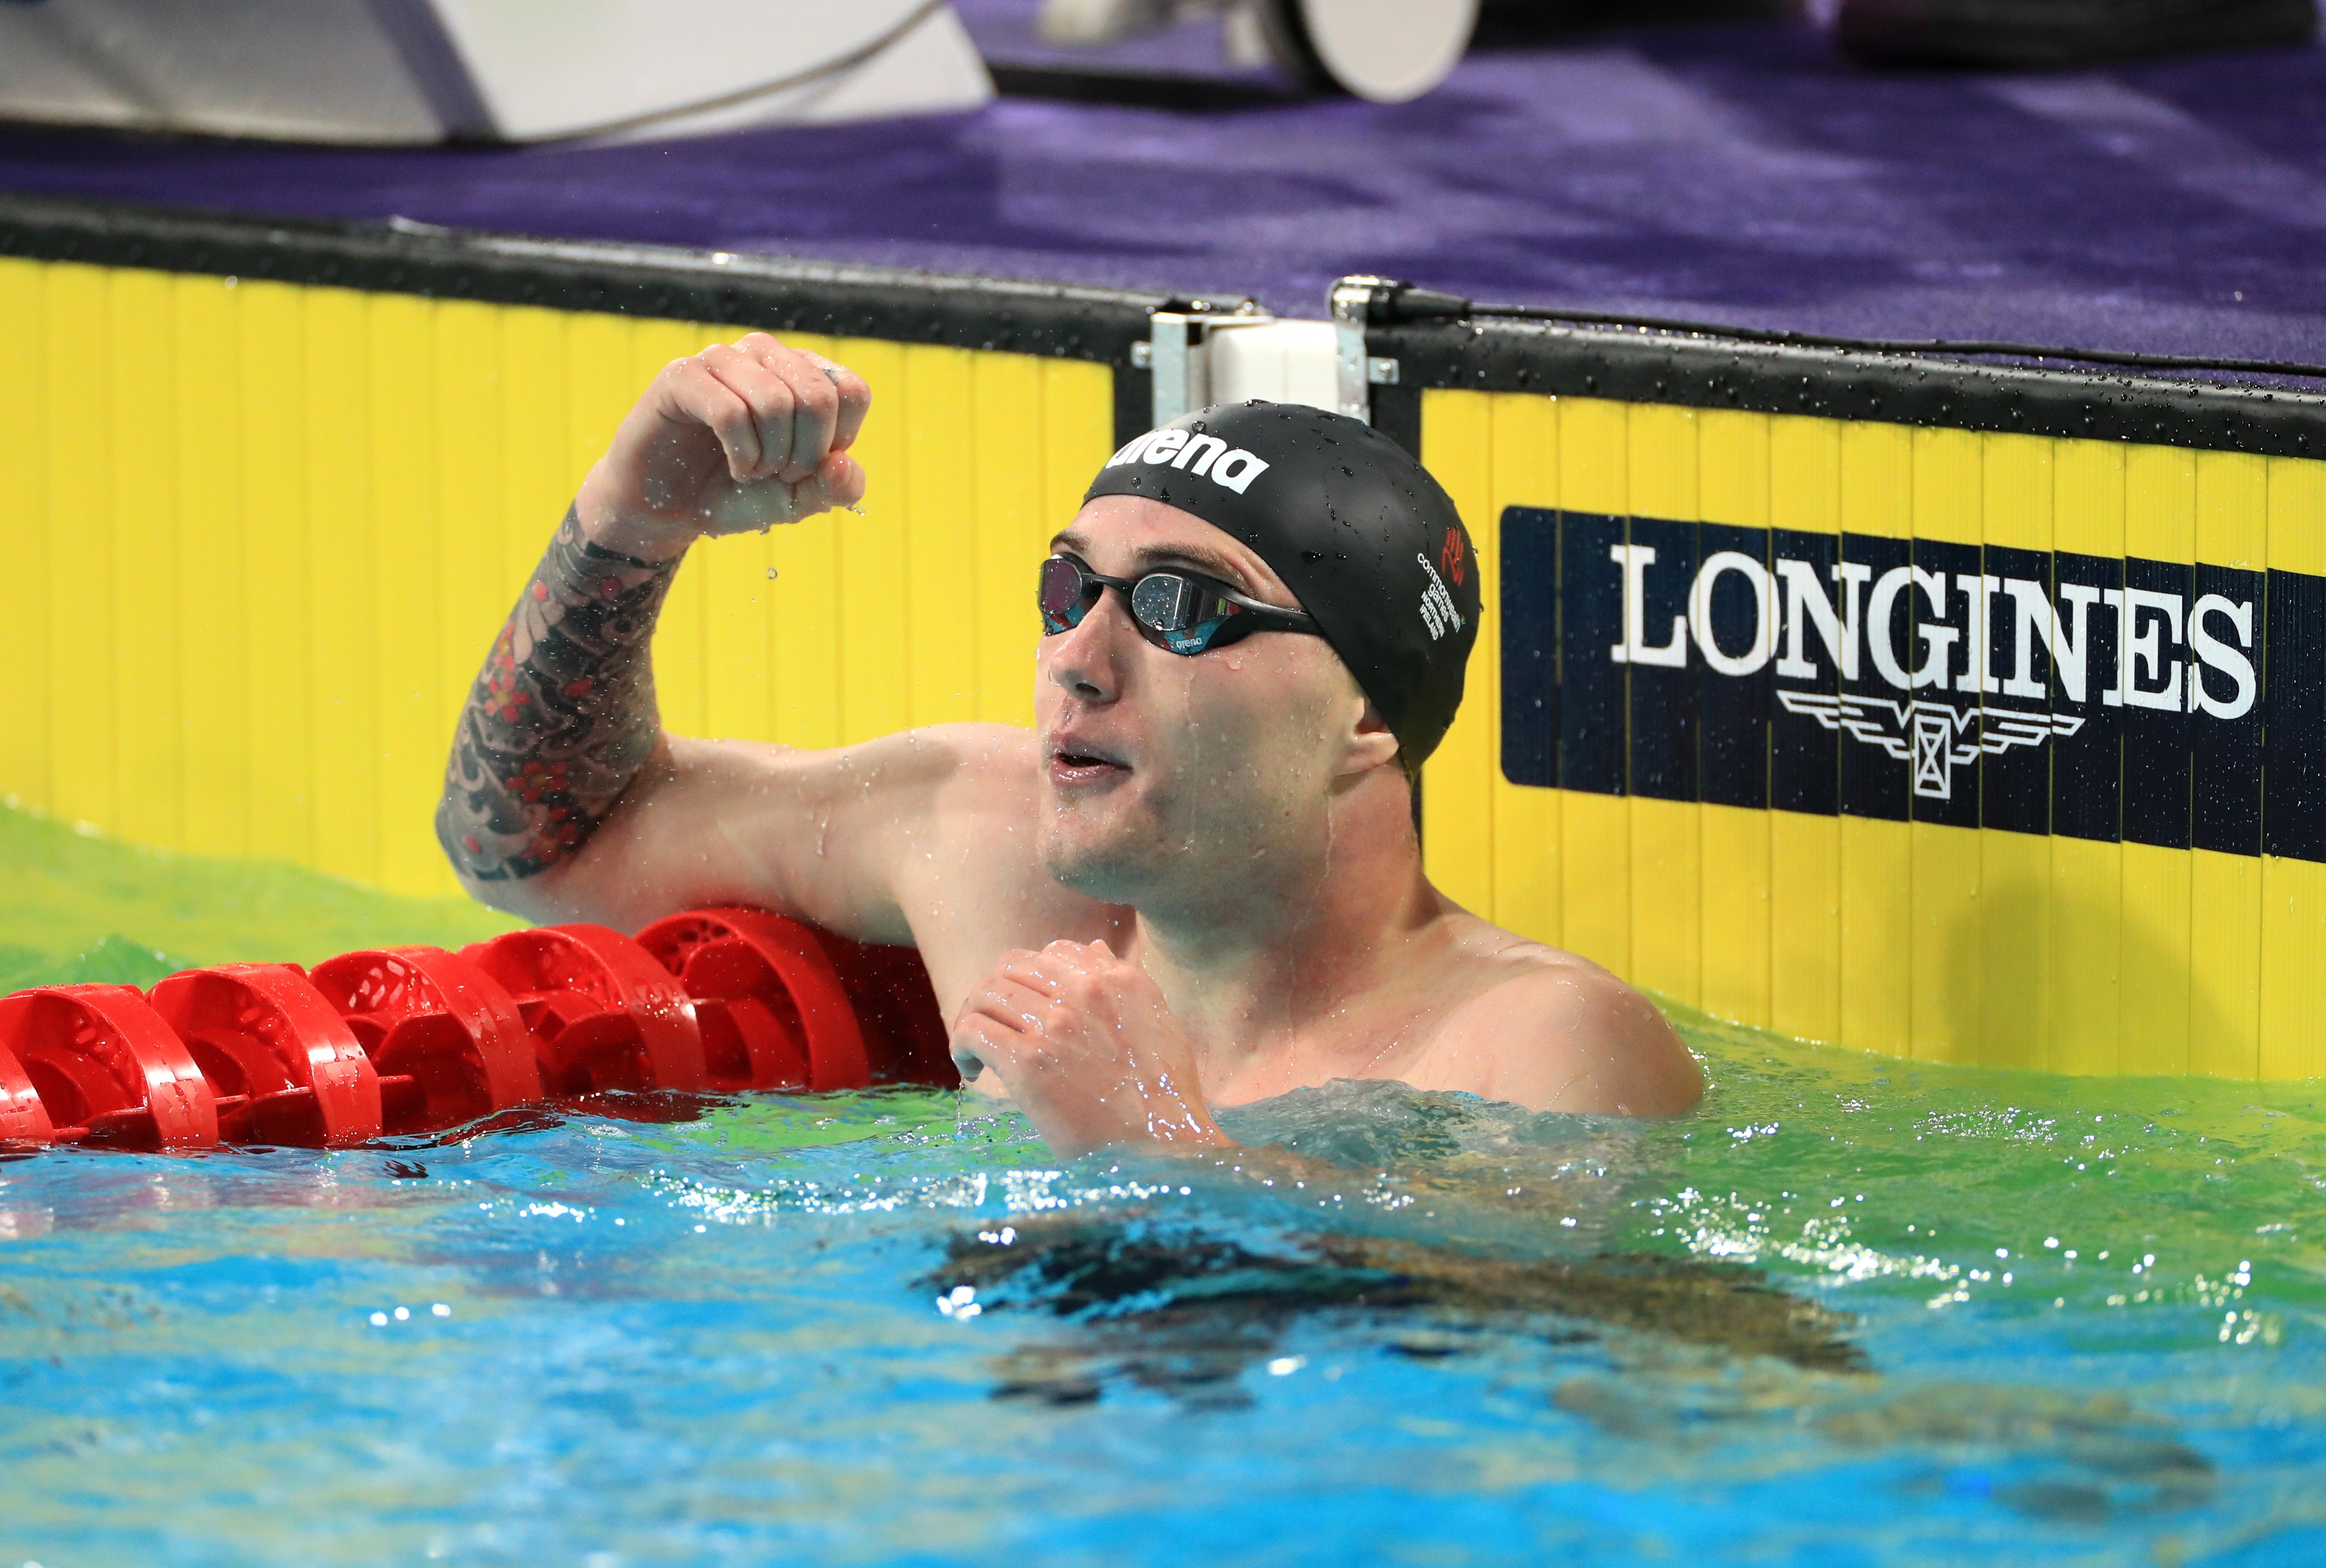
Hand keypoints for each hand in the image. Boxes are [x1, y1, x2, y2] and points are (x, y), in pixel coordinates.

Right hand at [576, 332, 872, 560]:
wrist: (670, 507)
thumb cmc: (737, 492)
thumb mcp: (799, 499)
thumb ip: (835, 487)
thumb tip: (843, 464)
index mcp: (803, 371)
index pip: (851, 392)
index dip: (837, 442)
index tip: (807, 465)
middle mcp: (765, 354)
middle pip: (818, 395)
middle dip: (804, 454)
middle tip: (777, 472)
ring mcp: (723, 359)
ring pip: (776, 402)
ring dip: (770, 457)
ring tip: (752, 470)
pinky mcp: (683, 375)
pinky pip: (730, 412)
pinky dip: (741, 455)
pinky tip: (734, 466)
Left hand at [951, 940, 1230, 1159]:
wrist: (1165, 1145)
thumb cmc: (1166, 1095)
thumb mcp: (1158, 1023)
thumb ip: (1125, 985)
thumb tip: (1092, 949)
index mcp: (1117, 979)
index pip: (1053, 952)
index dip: (1029, 978)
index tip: (1026, 1007)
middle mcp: (1084, 991)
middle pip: (1011, 968)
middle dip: (996, 995)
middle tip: (995, 1028)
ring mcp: (1054, 1024)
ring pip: (986, 994)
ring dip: (974, 1018)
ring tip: (980, 1051)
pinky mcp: (1028, 1062)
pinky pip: (973, 1031)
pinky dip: (962, 1046)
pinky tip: (975, 1070)